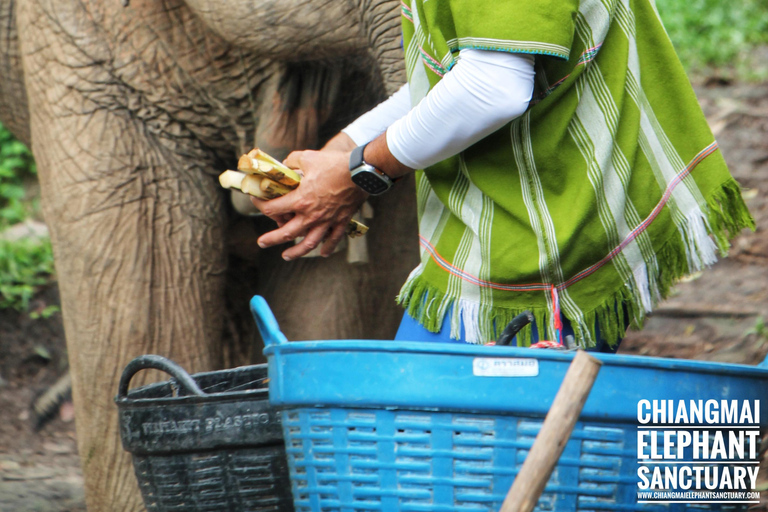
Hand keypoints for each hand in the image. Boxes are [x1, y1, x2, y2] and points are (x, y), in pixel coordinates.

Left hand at [250, 149, 366, 259]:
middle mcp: (311, 215)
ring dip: (296, 252)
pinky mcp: (341, 221)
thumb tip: (285, 165)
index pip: (272, 208)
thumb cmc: (334, 164)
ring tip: (286, 256)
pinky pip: (333, 239)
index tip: (256, 201)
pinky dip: (328, 247)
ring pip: (309, 243)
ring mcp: (327, 221)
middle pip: (286, 233)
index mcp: (300, 200)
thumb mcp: (307, 157)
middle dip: (271, 239)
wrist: (361, 172)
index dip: (260, 205)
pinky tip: (322, 253)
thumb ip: (292, 162)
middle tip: (261, 243)